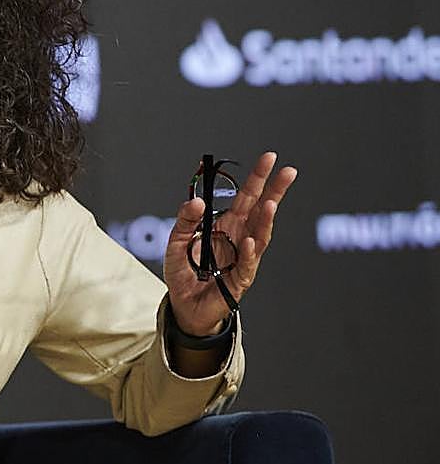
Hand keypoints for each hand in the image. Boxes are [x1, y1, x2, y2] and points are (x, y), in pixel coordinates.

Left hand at [163, 152, 297, 335]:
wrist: (184, 305)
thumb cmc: (184, 272)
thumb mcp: (176, 241)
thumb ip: (185, 220)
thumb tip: (197, 201)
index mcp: (226, 224)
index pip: (246, 197)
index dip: (257, 178)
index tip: (269, 158)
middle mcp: (239, 237)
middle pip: (260, 210)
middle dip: (274, 190)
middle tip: (287, 170)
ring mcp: (243, 257)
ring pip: (260, 234)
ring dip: (266, 219)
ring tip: (271, 203)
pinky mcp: (240, 279)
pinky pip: (247, 263)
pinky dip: (249, 252)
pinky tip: (251, 240)